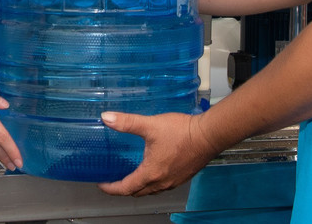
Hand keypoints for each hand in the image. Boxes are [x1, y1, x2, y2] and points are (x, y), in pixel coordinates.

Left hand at [97, 111, 222, 196]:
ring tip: (131, 177)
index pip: (125, 188)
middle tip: (114, 181)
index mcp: (151, 173)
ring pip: (150, 191)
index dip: (111, 188)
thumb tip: (107, 118)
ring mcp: (173, 181)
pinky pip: (162, 186)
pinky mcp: (182, 177)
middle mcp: (161, 182)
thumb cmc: (183, 132)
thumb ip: (127, 122)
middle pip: (137, 192)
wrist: (208, 135)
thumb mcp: (150, 125)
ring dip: (139, 187)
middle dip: (123, 189)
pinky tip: (153, 171)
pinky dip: (152, 183)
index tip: (102, 184)